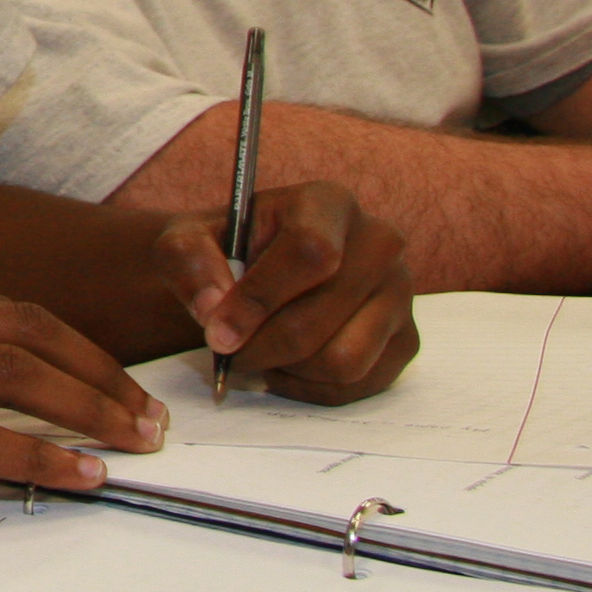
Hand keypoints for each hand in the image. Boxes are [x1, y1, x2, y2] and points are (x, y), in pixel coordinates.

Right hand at [0, 269, 165, 523]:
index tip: (118, 384)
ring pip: (11, 380)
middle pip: (24, 337)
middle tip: (147, 420)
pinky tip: (75, 477)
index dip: (78, 347)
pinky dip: (38, 459)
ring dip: (88, 415)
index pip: (5, 309)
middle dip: (101, 379)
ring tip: (131, 448)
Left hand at [159, 181, 417, 404]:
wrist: (254, 274)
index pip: (310, 253)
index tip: (217, 333)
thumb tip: (213, 307)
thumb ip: (186, 261)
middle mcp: (380, 242)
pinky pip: (359, 385)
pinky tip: (289, 365)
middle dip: (262, 346)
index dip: (259, 300)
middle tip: (231, 350)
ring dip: (289, 369)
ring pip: (344, 360)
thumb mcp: (184, 243)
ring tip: (262, 352)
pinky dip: (312, 388)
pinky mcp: (406, 338)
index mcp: (328, 203)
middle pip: (321, 318)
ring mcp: (401, 293)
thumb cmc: (222, 255)